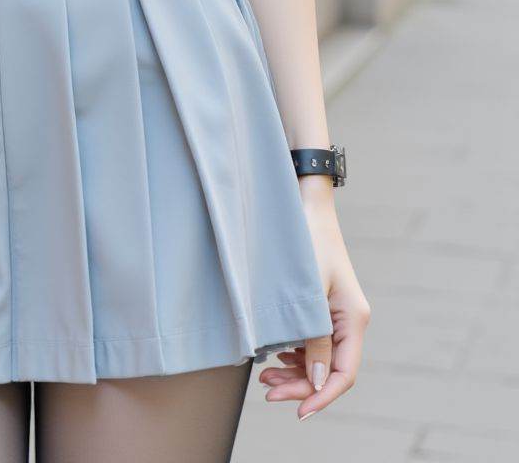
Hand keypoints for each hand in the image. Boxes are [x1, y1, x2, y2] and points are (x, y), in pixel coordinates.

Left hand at [258, 193, 370, 419]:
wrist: (304, 206)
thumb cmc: (306, 244)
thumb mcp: (308, 295)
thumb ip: (314, 339)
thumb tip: (319, 383)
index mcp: (354, 319)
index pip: (344, 373)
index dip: (322, 397)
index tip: (298, 412)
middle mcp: (349, 321)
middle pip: (330, 370)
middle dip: (301, 386)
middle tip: (267, 391)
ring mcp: (336, 315)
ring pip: (319, 359)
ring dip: (294, 373)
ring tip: (264, 377)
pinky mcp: (321, 307)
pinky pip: (312, 343)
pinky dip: (295, 355)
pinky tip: (275, 356)